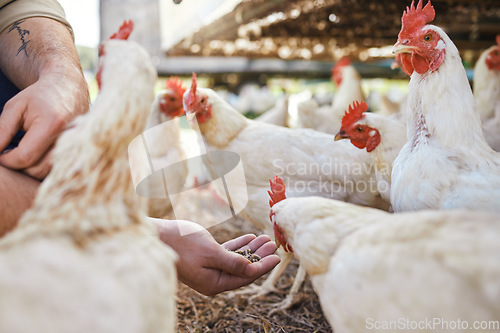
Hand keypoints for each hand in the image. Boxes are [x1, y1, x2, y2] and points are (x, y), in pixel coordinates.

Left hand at [0, 72, 87, 179]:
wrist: (70, 88)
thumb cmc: (40, 96)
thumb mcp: (16, 107)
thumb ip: (3, 130)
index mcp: (52, 125)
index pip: (25, 157)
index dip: (6, 160)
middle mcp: (68, 139)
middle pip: (37, 170)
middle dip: (18, 166)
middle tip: (8, 153)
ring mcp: (77, 147)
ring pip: (47, 173)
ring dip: (30, 169)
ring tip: (21, 153)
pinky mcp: (79, 152)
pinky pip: (56, 169)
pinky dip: (43, 167)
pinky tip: (35, 155)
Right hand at [152, 219, 280, 295]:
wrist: (157, 236)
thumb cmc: (182, 243)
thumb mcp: (211, 252)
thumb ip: (233, 262)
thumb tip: (252, 269)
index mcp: (214, 283)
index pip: (245, 276)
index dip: (262, 266)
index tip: (276, 257)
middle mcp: (213, 279)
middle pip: (243, 268)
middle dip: (259, 256)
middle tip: (273, 244)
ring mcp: (209, 269)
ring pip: (236, 259)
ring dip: (251, 249)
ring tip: (265, 239)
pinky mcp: (205, 258)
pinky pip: (227, 253)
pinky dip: (238, 246)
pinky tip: (249, 238)